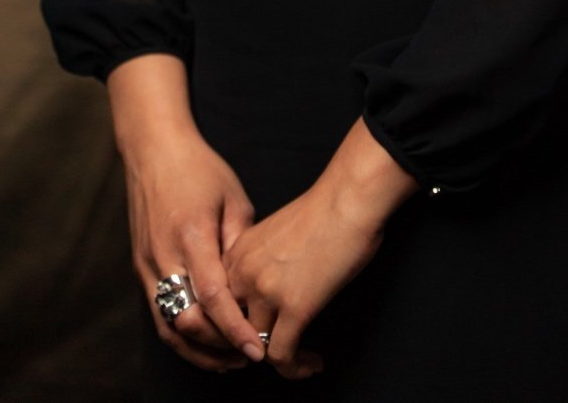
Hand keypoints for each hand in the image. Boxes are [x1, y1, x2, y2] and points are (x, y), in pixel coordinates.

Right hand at [123, 126, 269, 372]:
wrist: (153, 150)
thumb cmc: (199, 169)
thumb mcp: (233, 198)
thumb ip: (240, 245)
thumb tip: (251, 287)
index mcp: (190, 235)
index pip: (213, 297)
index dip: (235, 329)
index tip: (258, 350)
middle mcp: (163, 256)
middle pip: (189, 321)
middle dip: (221, 346)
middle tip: (251, 355)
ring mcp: (147, 265)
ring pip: (169, 327)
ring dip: (200, 350)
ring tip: (231, 361)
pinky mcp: (141, 269)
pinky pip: (159, 315)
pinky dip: (182, 336)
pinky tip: (205, 343)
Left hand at [222, 179, 385, 380]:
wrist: (348, 199)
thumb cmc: (323, 209)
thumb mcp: (275, 232)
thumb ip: (261, 259)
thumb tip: (270, 287)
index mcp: (238, 252)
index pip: (219, 303)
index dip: (235, 325)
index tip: (256, 333)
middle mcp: (244, 272)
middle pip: (230, 327)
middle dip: (248, 345)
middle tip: (274, 350)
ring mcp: (267, 291)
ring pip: (255, 346)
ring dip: (279, 360)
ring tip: (301, 360)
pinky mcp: (295, 307)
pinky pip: (282, 355)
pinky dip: (296, 368)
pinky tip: (312, 362)